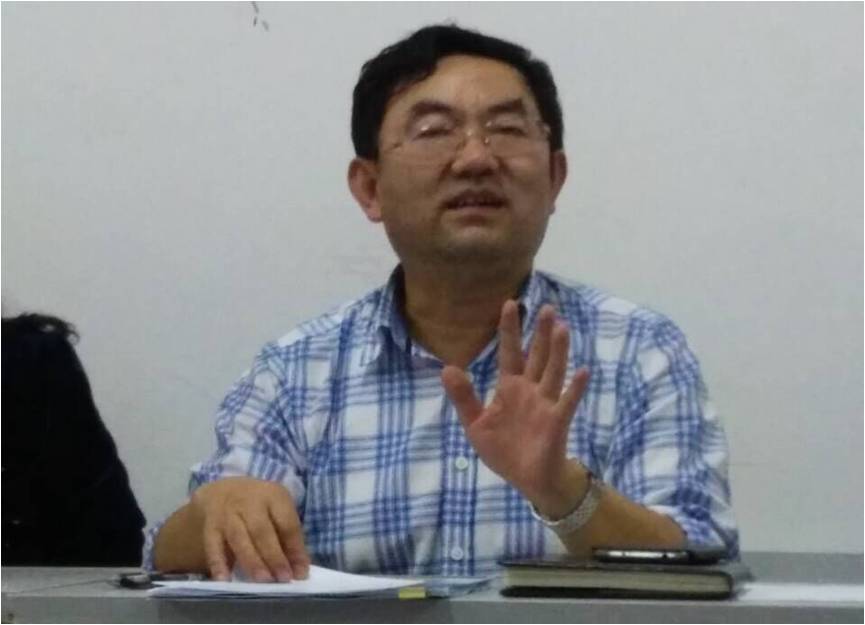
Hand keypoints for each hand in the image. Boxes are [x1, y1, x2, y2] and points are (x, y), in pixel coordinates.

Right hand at [190, 476, 309, 582]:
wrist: (221, 491)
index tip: (300, 573)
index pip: (287, 523)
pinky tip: (224, 579)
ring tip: (262, 581)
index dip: (295, 549)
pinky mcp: (209, 526)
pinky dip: (218, 563)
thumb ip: (287, 538)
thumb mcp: (276, 510)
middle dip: (273, 556)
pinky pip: (213, 546)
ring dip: (251, 561)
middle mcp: (249, 502)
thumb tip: (298, 570)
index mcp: (273, 496)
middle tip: (282, 579)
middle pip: (262, 530)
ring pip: (239, 538)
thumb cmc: (258, 505)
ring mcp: (227, 513)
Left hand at [441, 301, 588, 507]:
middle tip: (547, 307)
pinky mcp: (557, 421)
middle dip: (540, 333)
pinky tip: (583, 371)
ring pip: (553, 371)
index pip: (509, 352)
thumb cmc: (503, 450)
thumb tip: (447, 367)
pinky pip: (567, 402)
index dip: (509, 329)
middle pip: (536, 356)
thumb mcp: (475, 423)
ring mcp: (546, 403)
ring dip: (558, 351)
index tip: (510, 303)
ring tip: (562, 327)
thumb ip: (464, 397)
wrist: (527, 479)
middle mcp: (530, 390)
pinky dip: (576, 388)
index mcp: (509, 387)